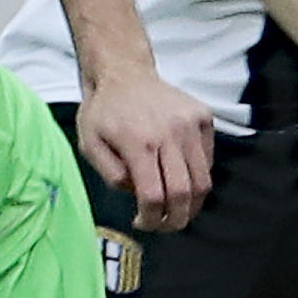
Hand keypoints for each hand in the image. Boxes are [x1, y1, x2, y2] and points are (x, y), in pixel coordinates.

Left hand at [76, 69, 212, 231]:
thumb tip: (136, 195)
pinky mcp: (203, 117)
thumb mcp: (90, 144)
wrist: (124, 72)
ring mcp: (190, 124)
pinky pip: (207, 159)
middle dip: (176, 220)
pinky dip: (197, 177)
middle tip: (165, 226)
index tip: (144, 223)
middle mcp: (170, 133)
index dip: (152, 219)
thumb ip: (111, 174)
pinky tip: (178, 177)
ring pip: (203, 180)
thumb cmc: (103, 111)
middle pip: (183, 194)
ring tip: (176, 210)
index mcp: (138, 142)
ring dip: (192, 204)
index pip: (154, 196)